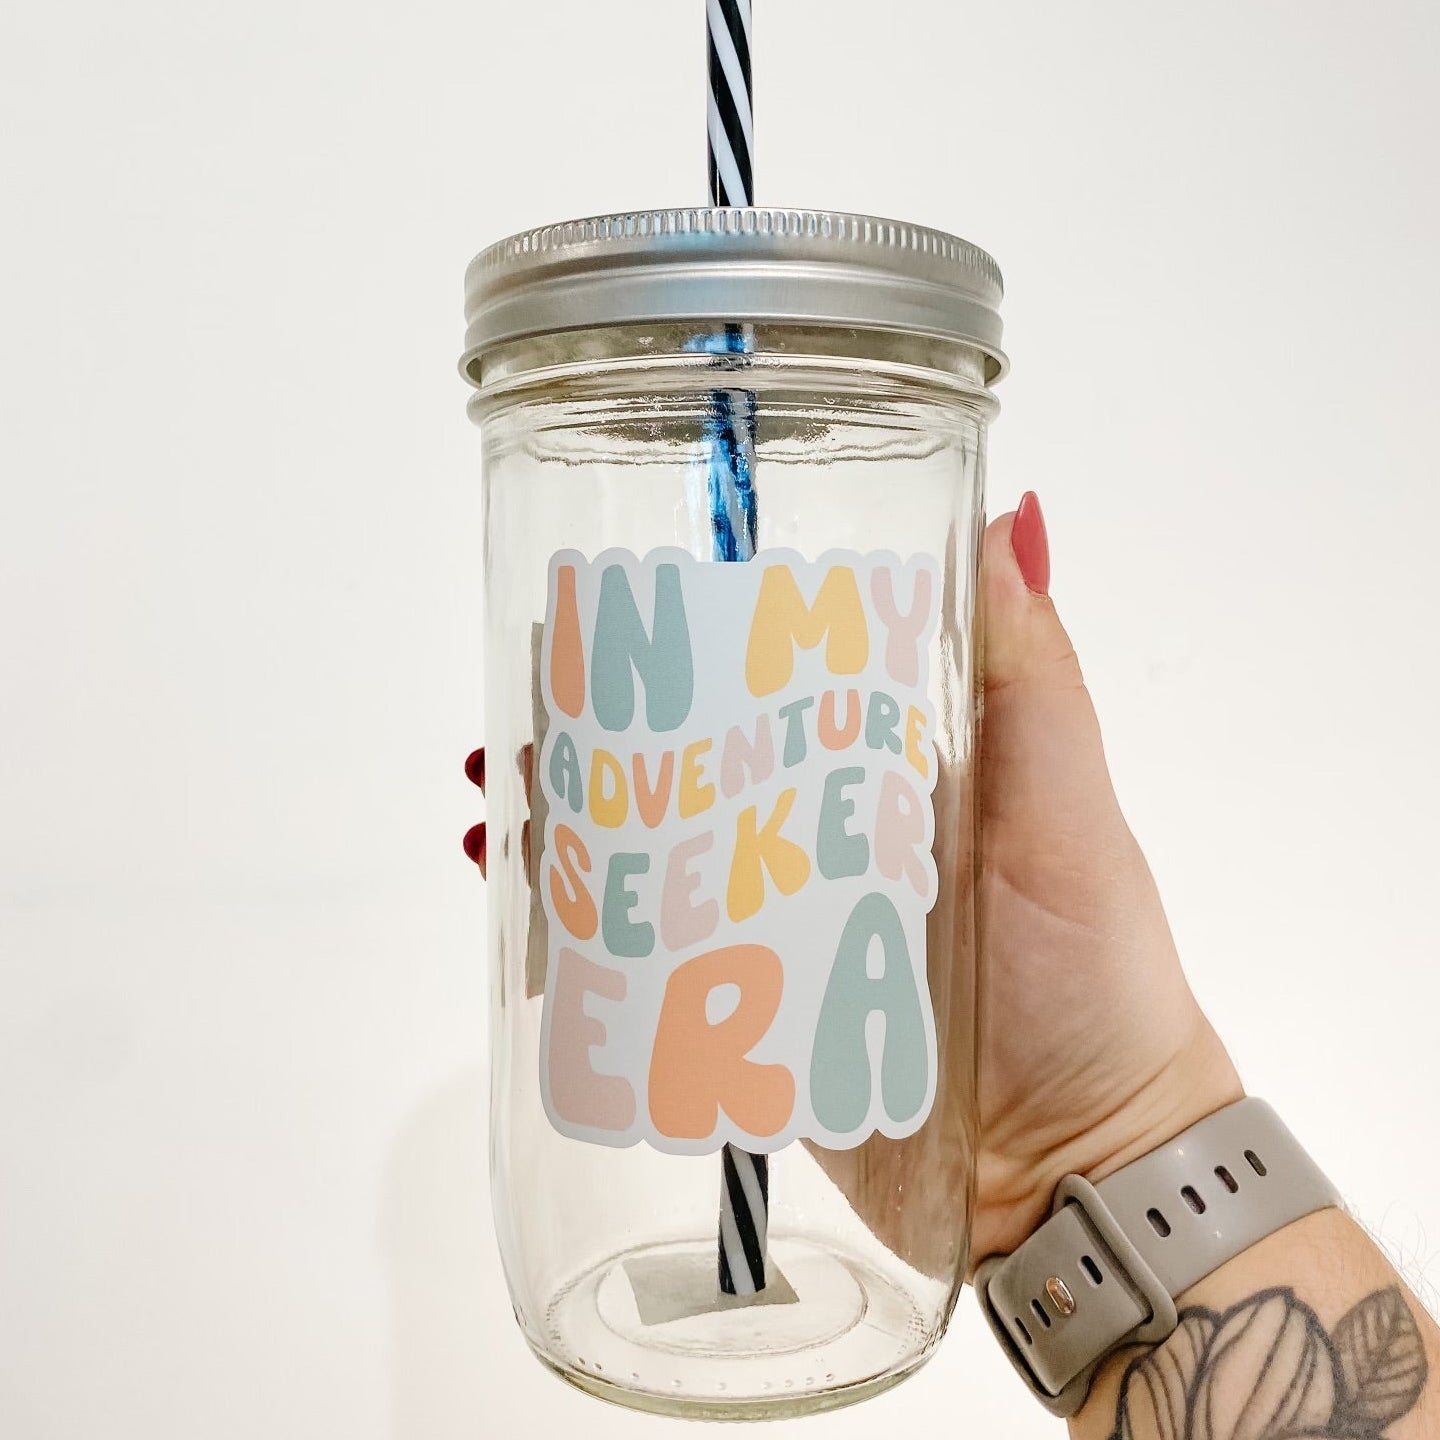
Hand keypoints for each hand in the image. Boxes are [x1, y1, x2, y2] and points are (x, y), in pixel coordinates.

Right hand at [461, 493, 1243, 1271]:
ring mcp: (776, 926)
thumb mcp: (1067, 801)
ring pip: (651, 859)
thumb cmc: (1090, 972)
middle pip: (685, 764)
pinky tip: (529, 917)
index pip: (765, 678)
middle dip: (594, 731)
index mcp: (881, 764)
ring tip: (496, 806)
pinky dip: (580, 937)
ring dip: (567, 825)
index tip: (604, 610)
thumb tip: (1016, 513)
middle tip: (521, 709)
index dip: (682, 640)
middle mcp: (817, 834)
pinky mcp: (749, 1015)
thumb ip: (1029, 670)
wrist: (1077, 1161)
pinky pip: (649, 966)